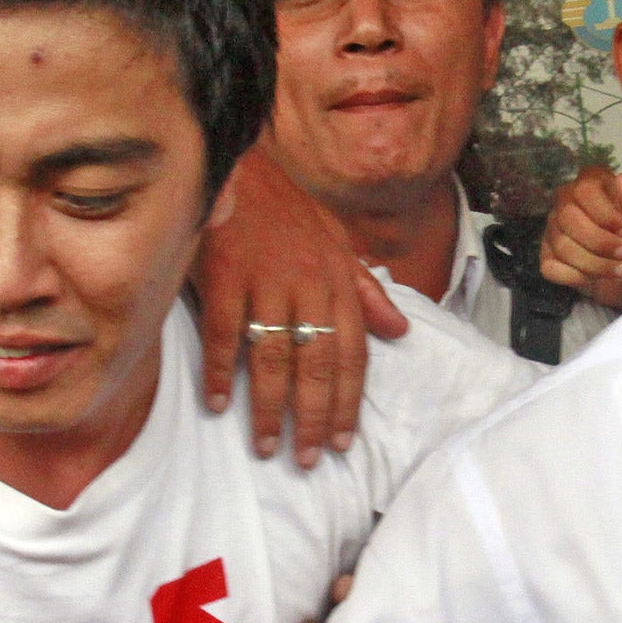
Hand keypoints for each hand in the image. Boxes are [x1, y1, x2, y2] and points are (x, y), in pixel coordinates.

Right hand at [194, 145, 409, 468]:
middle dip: (315, 418)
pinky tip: (220, 403)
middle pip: (317, 365)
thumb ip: (366, 293)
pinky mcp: (223, 274)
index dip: (349, 402)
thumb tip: (400, 332)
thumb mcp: (337, 245)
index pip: (352, 355)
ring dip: (270, 407)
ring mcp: (266, 281)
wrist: (239, 162)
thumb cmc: (287, 210)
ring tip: (266, 445)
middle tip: (309, 460)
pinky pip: (223, 333)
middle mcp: (309, 285)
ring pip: (273, 357)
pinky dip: (221, 370)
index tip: (344, 442)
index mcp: (338, 282)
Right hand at [540, 166, 621, 310]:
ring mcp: (554, 229)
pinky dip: (577, 277)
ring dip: (595, 264)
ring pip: (561, 245)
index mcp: (593, 183)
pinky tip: (596, 279)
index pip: (584, 190)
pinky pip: (550, 267)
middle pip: (568, 217)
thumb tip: (621, 179)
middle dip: (600, 242)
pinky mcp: (548, 257)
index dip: (605, 214)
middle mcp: (567, 201)